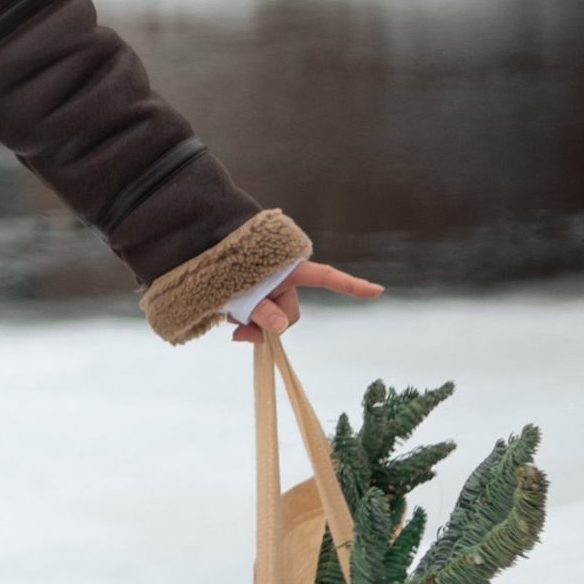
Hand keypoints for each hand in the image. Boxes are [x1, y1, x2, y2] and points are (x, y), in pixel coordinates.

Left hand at [234, 260, 384, 341]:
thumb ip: (262, 311)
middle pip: (289, 313)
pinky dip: (245, 320)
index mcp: (289, 270)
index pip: (326, 277)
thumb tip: (283, 328)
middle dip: (268, 326)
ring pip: (271, 318)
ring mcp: (272, 288)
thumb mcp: (242, 292)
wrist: (205, 250)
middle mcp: (284, 280)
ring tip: (227, 312)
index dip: (351, 285)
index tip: (377, 290)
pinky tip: (227, 316)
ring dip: (251, 321)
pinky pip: (259, 316)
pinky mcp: (258, 296)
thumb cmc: (224, 267)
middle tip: (239, 333)